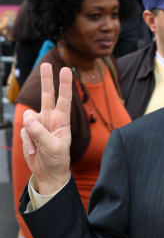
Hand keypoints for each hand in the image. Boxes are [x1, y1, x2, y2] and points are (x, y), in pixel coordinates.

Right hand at [21, 63, 71, 194]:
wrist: (48, 172)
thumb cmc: (57, 160)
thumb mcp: (53, 147)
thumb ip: (40, 132)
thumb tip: (28, 117)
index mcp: (62, 122)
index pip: (64, 100)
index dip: (65, 85)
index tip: (66, 70)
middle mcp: (51, 119)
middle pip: (47, 95)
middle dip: (46, 80)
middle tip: (46, 64)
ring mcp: (39, 124)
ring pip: (29, 117)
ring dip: (31, 133)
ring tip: (38, 147)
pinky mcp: (29, 131)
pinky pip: (23, 130)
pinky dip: (26, 141)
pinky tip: (34, 150)